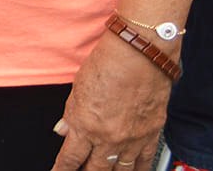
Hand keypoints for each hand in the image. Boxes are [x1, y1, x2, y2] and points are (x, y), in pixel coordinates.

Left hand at [48, 29, 173, 169]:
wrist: (140, 54)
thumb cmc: (108, 63)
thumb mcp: (78, 88)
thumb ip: (71, 114)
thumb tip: (62, 130)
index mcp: (86, 125)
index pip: (70, 158)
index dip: (62, 170)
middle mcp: (109, 137)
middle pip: (95, 169)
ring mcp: (131, 138)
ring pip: (120, 170)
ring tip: (104, 170)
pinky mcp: (151, 134)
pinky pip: (144, 162)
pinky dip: (136, 169)